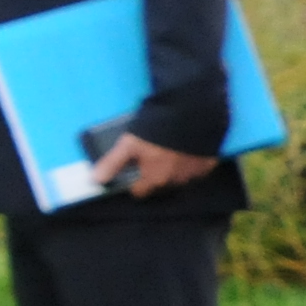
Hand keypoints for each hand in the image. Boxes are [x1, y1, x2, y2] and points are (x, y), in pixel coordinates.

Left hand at [87, 131, 223, 195]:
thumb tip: (95, 180)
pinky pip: (198, 168)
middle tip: (153, 155)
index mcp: (155, 179)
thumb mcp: (129, 144)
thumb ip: (112, 163)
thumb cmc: (155, 131)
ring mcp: (194, 173)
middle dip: (155, 174)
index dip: (133, 181)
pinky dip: (192, 162)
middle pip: (160, 184)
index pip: (139, 191)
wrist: (190, 114)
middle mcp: (175, 181)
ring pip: (179, 177)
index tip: (134, 169)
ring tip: (172, 150)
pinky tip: (188, 149)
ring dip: (175, 169)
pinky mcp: (209, 163)